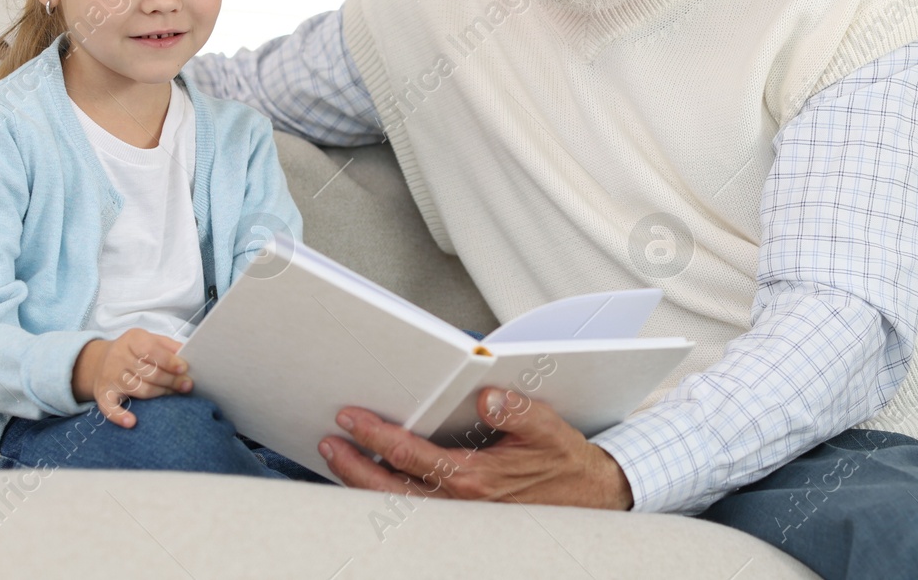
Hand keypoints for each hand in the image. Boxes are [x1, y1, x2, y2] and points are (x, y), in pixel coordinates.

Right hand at [72, 330, 193, 427]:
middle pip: (147, 372)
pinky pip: (109, 407)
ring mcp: (109, 377)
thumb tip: (188, 353)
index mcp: (132, 340)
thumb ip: (169, 346)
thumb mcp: (151, 340)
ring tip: (174, 394)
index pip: (151, 350)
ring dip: (159, 393)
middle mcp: (118, 357)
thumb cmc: (135, 351)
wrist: (100, 361)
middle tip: (186, 385)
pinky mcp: (102, 395)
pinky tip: (132, 422)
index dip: (169, 361)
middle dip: (170, 380)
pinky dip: (119, 416)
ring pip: (138, 389)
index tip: (184, 369)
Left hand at [318, 387, 633, 509]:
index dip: (376, 436)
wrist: (591, 502)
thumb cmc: (565, 464)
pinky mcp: (462, 521)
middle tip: (327, 444)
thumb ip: (517, 411)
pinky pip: (413, 510)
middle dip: (353, 467)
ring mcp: (459, 517)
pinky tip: (371, 480)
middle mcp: (460, 503)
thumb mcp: (548, 429)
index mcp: (476, 478)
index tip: (350, 419)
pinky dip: (386, 495)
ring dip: (363, 484)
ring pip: (397, 505)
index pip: (411, 455)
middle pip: (390, 489)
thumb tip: (488, 396)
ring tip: (338, 460)